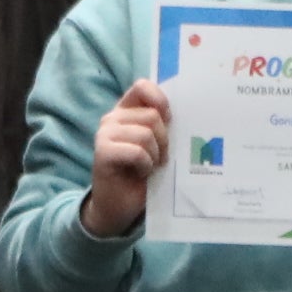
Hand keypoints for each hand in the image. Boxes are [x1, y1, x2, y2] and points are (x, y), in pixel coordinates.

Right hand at [81, 80, 171, 238]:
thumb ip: (164, 123)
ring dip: (155, 155)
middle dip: (164, 140)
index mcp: (127, 110)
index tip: (170, 120)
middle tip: (160, 157)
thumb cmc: (144, 172)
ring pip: (146, 134)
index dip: (160, 100)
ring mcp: (104, 134)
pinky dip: (145, 165)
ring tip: (149, 166)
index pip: (142, 86)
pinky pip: (137, 152)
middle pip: (152, 116)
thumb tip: (190, 109)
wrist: (120, 205)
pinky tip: (140, 173)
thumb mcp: (158, 143)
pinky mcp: (102, 152)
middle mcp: (112, 118)